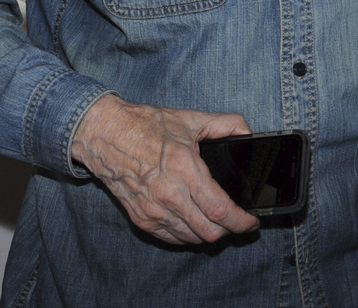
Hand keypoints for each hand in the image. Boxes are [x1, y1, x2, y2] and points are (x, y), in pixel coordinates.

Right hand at [69, 94, 258, 244]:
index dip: (241, 221)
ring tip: (218, 222)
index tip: (252, 221)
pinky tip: (194, 223)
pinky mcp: (141, 219)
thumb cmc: (145, 126)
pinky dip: (188, 235)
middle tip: (238, 220)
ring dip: (209, 234)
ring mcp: (153, 210)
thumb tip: (247, 133)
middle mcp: (169, 195)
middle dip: (230, 230)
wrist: (105, 134)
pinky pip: (171, 238)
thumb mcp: (191, 119)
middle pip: (209, 232)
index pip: (220, 210)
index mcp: (185, 169)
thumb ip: (226, 124)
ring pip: (192, 238)